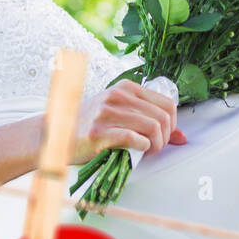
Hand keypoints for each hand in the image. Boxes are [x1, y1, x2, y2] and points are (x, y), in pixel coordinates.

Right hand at [72, 80, 187, 163]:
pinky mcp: (98, 131)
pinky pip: (133, 138)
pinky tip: (136, 150)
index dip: (172, 125)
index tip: (164, 136)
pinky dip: (141, 147)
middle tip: (155, 148)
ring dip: (155, 145)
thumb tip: (182, 137)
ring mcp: (107, 112)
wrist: (56, 134)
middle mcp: (117, 96)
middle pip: (162, 117)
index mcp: (126, 88)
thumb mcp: (120, 113)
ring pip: (151, 127)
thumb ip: (150, 120)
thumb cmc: (91, 125)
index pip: (167, 104)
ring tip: (147, 151)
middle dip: (165, 138)